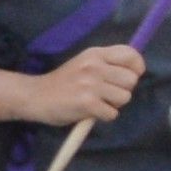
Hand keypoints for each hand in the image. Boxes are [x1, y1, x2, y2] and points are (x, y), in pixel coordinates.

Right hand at [29, 43, 147, 128]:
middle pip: (131, 80)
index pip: (131, 55)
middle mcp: (94, 66)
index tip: (127, 77)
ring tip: (96, 102)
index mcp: (94, 54)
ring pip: (125, 98)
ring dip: (114, 104)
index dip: (136, 68)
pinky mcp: (87, 103)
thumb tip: (134, 73)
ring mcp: (90, 85)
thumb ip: (106, 64)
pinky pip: (112, 113)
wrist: (34, 97)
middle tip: (106, 94)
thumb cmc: (63, 83)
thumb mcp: (83, 64)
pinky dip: (103, 116)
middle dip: (123, 90)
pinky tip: (90, 112)